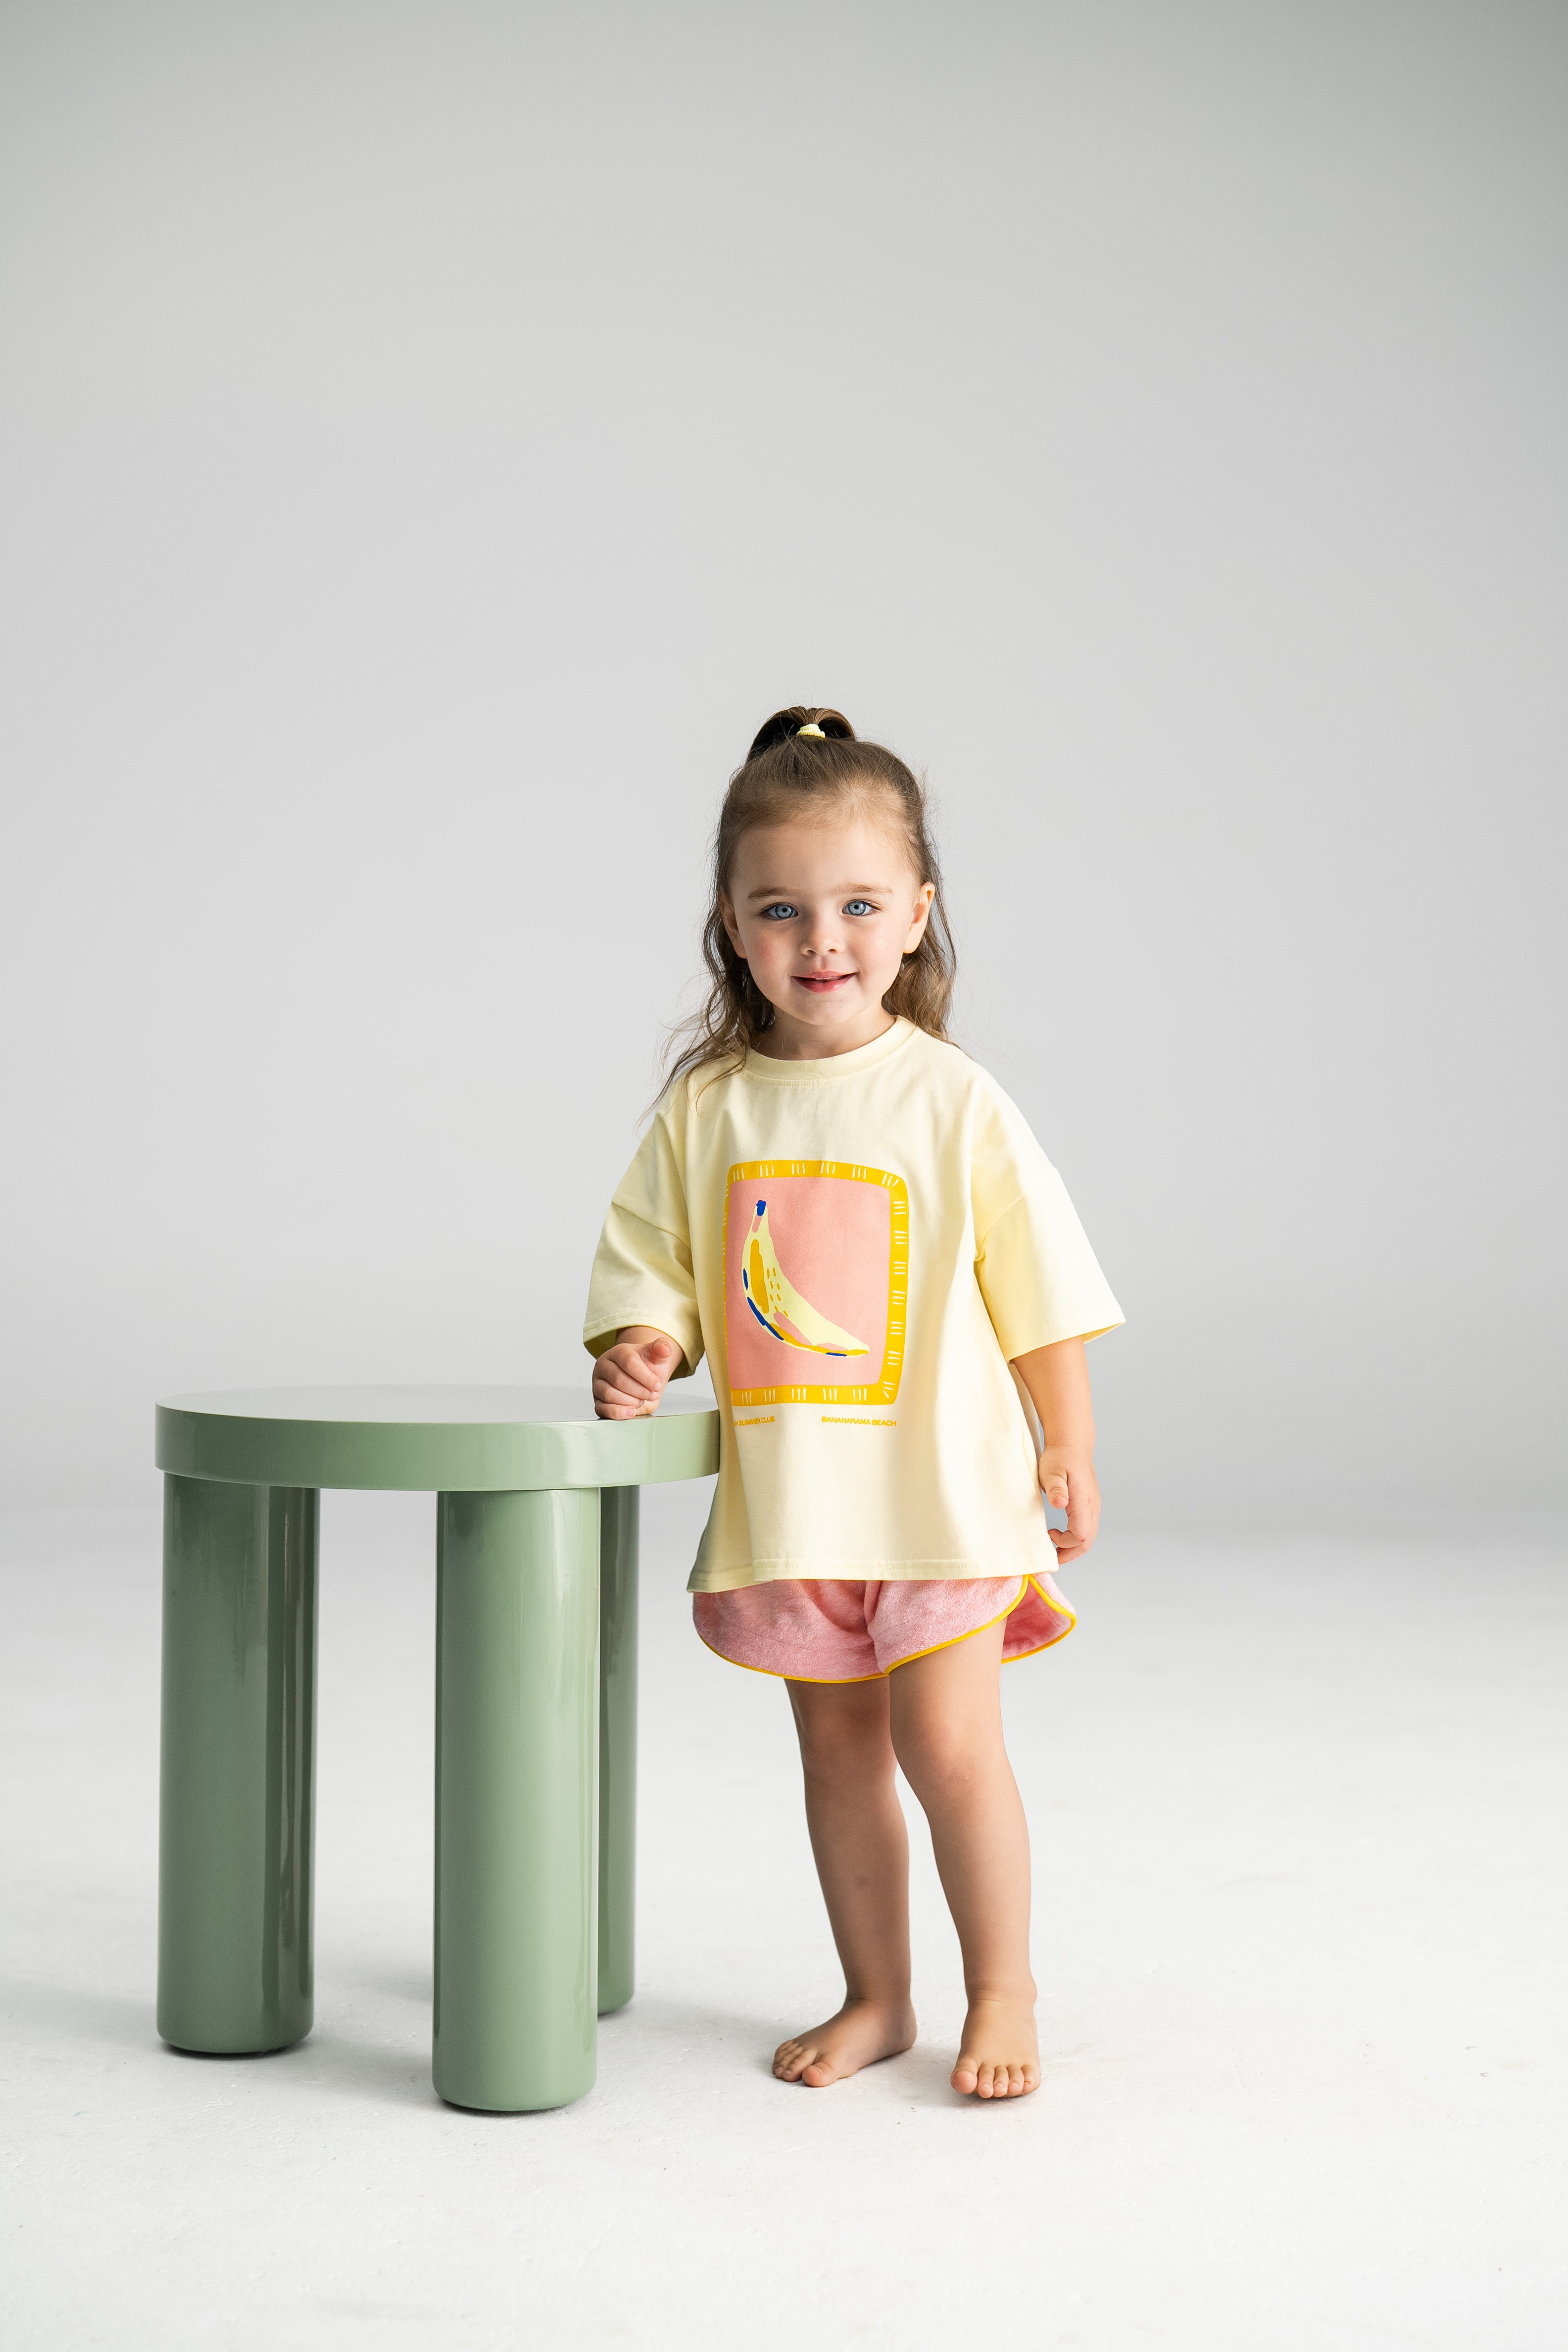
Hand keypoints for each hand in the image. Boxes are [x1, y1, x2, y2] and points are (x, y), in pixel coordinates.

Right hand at [593, 1329, 680, 1419]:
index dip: (645, 1377)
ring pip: (609, 1394)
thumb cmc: (648, 1369)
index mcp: (617, 1352)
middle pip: (618, 1380)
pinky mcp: (598, 1401)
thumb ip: (663, 1349)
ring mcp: (598, 1384)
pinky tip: (631, 1411)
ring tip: (641, 1400)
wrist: (643, 1384)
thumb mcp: (658, 1358)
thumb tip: (665, 1347)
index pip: (629, 1362)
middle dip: (640, 1391)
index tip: (657, 1385)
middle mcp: (603, 1366)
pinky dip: (619, 1412)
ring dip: (631, 1401)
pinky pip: (603, 1409)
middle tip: (651, 1394)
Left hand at [1038, 1448, 1099, 1565]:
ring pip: (1089, 1536)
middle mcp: (1092, 1506)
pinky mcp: (1090, 1505)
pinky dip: (1075, 1538)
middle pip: (1088, 1541)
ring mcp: (1093, 1506)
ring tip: (1055, 1549)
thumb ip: (1055, 1487)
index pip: (1081, 1535)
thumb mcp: (1051, 1470)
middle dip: (1070, 1553)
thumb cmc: (1059, 1457)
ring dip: (1073, 1547)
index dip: (1065, 1542)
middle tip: (1052, 1558)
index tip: (1049, 1534)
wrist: (1072, 1445)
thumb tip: (1059, 1504)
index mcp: (1083, 1501)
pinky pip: (1087, 1528)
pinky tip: (1061, 1535)